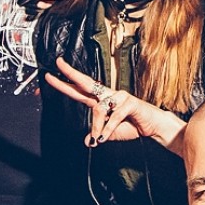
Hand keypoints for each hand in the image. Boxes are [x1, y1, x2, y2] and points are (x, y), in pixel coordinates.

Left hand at [45, 58, 185, 151]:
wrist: (153, 127)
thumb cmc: (133, 125)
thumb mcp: (110, 134)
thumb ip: (98, 134)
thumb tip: (87, 141)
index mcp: (101, 101)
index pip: (79, 90)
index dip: (65, 84)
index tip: (51, 76)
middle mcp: (108, 95)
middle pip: (86, 82)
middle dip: (71, 73)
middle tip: (58, 63)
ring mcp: (119, 97)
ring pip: (99, 109)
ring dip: (97, 127)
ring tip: (98, 139)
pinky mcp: (129, 102)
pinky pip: (113, 116)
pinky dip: (108, 129)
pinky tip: (104, 137)